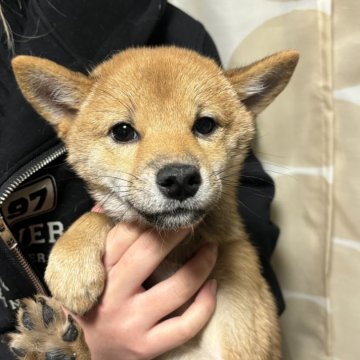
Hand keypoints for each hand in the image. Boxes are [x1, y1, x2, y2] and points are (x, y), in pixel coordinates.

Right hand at [76, 223, 217, 359]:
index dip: (149, 221)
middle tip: (194, 223)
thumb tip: (101, 203)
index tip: (168, 213)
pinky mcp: (146, 347)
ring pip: (176, 289)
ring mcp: (131, 323)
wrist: (87, 353)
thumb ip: (98, 237)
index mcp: (100, 271)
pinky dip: (205, 304)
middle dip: (177, 234)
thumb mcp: (89, 270)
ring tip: (211, 249)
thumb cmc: (95, 303)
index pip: (123, 236)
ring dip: (201, 265)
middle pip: (150, 254)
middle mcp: (113, 295)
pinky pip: (185, 325)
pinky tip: (212, 286)